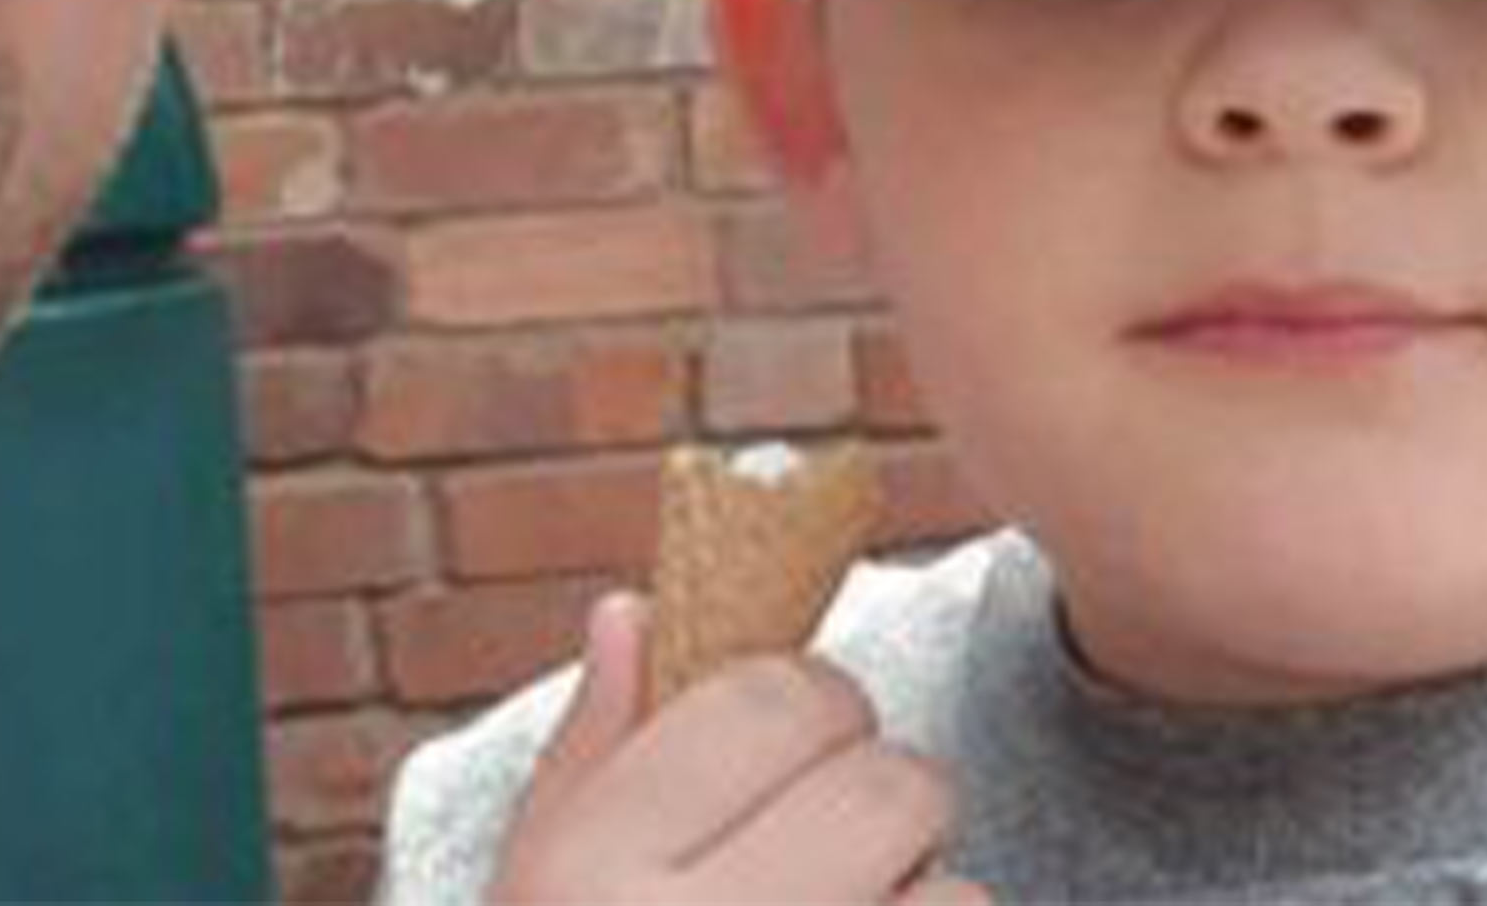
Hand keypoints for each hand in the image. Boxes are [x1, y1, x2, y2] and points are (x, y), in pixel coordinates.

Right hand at [490, 592, 977, 904]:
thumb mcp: (534, 889)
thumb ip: (587, 757)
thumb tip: (630, 610)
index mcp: (586, 876)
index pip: (767, 702)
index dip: (813, 700)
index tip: (809, 730)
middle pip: (885, 785)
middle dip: (882, 796)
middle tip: (844, 838)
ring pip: (953, 888)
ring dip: (921, 896)